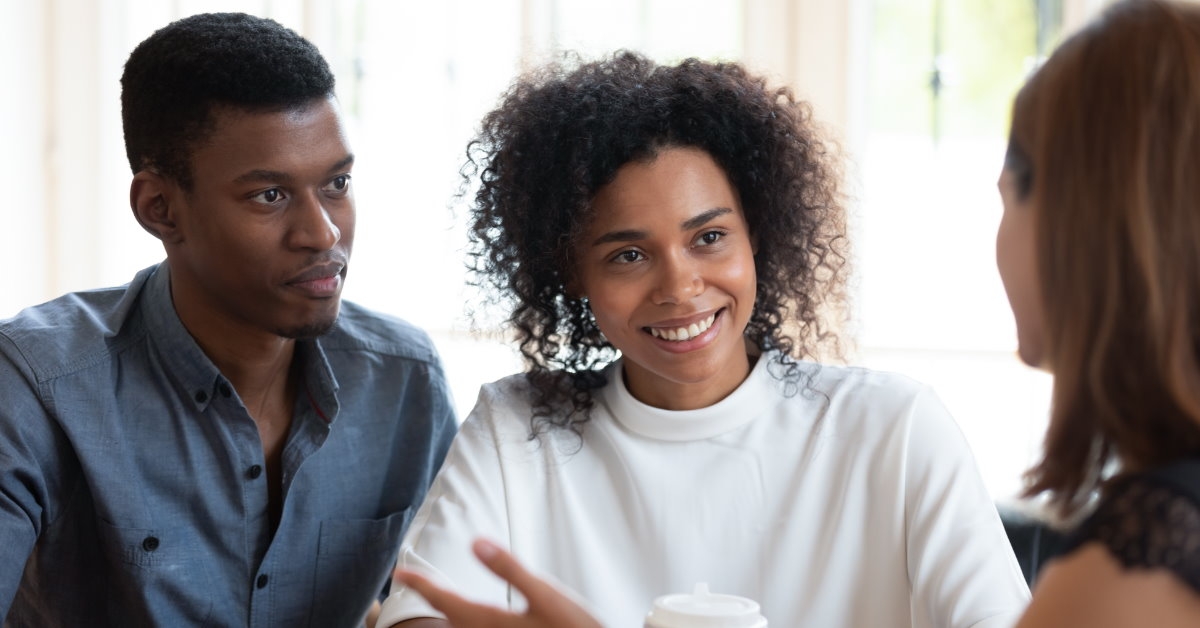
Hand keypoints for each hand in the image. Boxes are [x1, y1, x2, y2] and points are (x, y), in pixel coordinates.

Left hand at [393, 539, 601, 627]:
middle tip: (416, 582)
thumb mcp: (545, 594)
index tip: (401, 572)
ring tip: (441, 598)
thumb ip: (510, 569)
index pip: (446, 599)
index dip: (422, 584)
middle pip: (450, 618)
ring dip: (449, 613)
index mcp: (491, 620)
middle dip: (432, 598)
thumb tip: (477, 543)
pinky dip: (466, 625)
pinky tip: (474, 619)